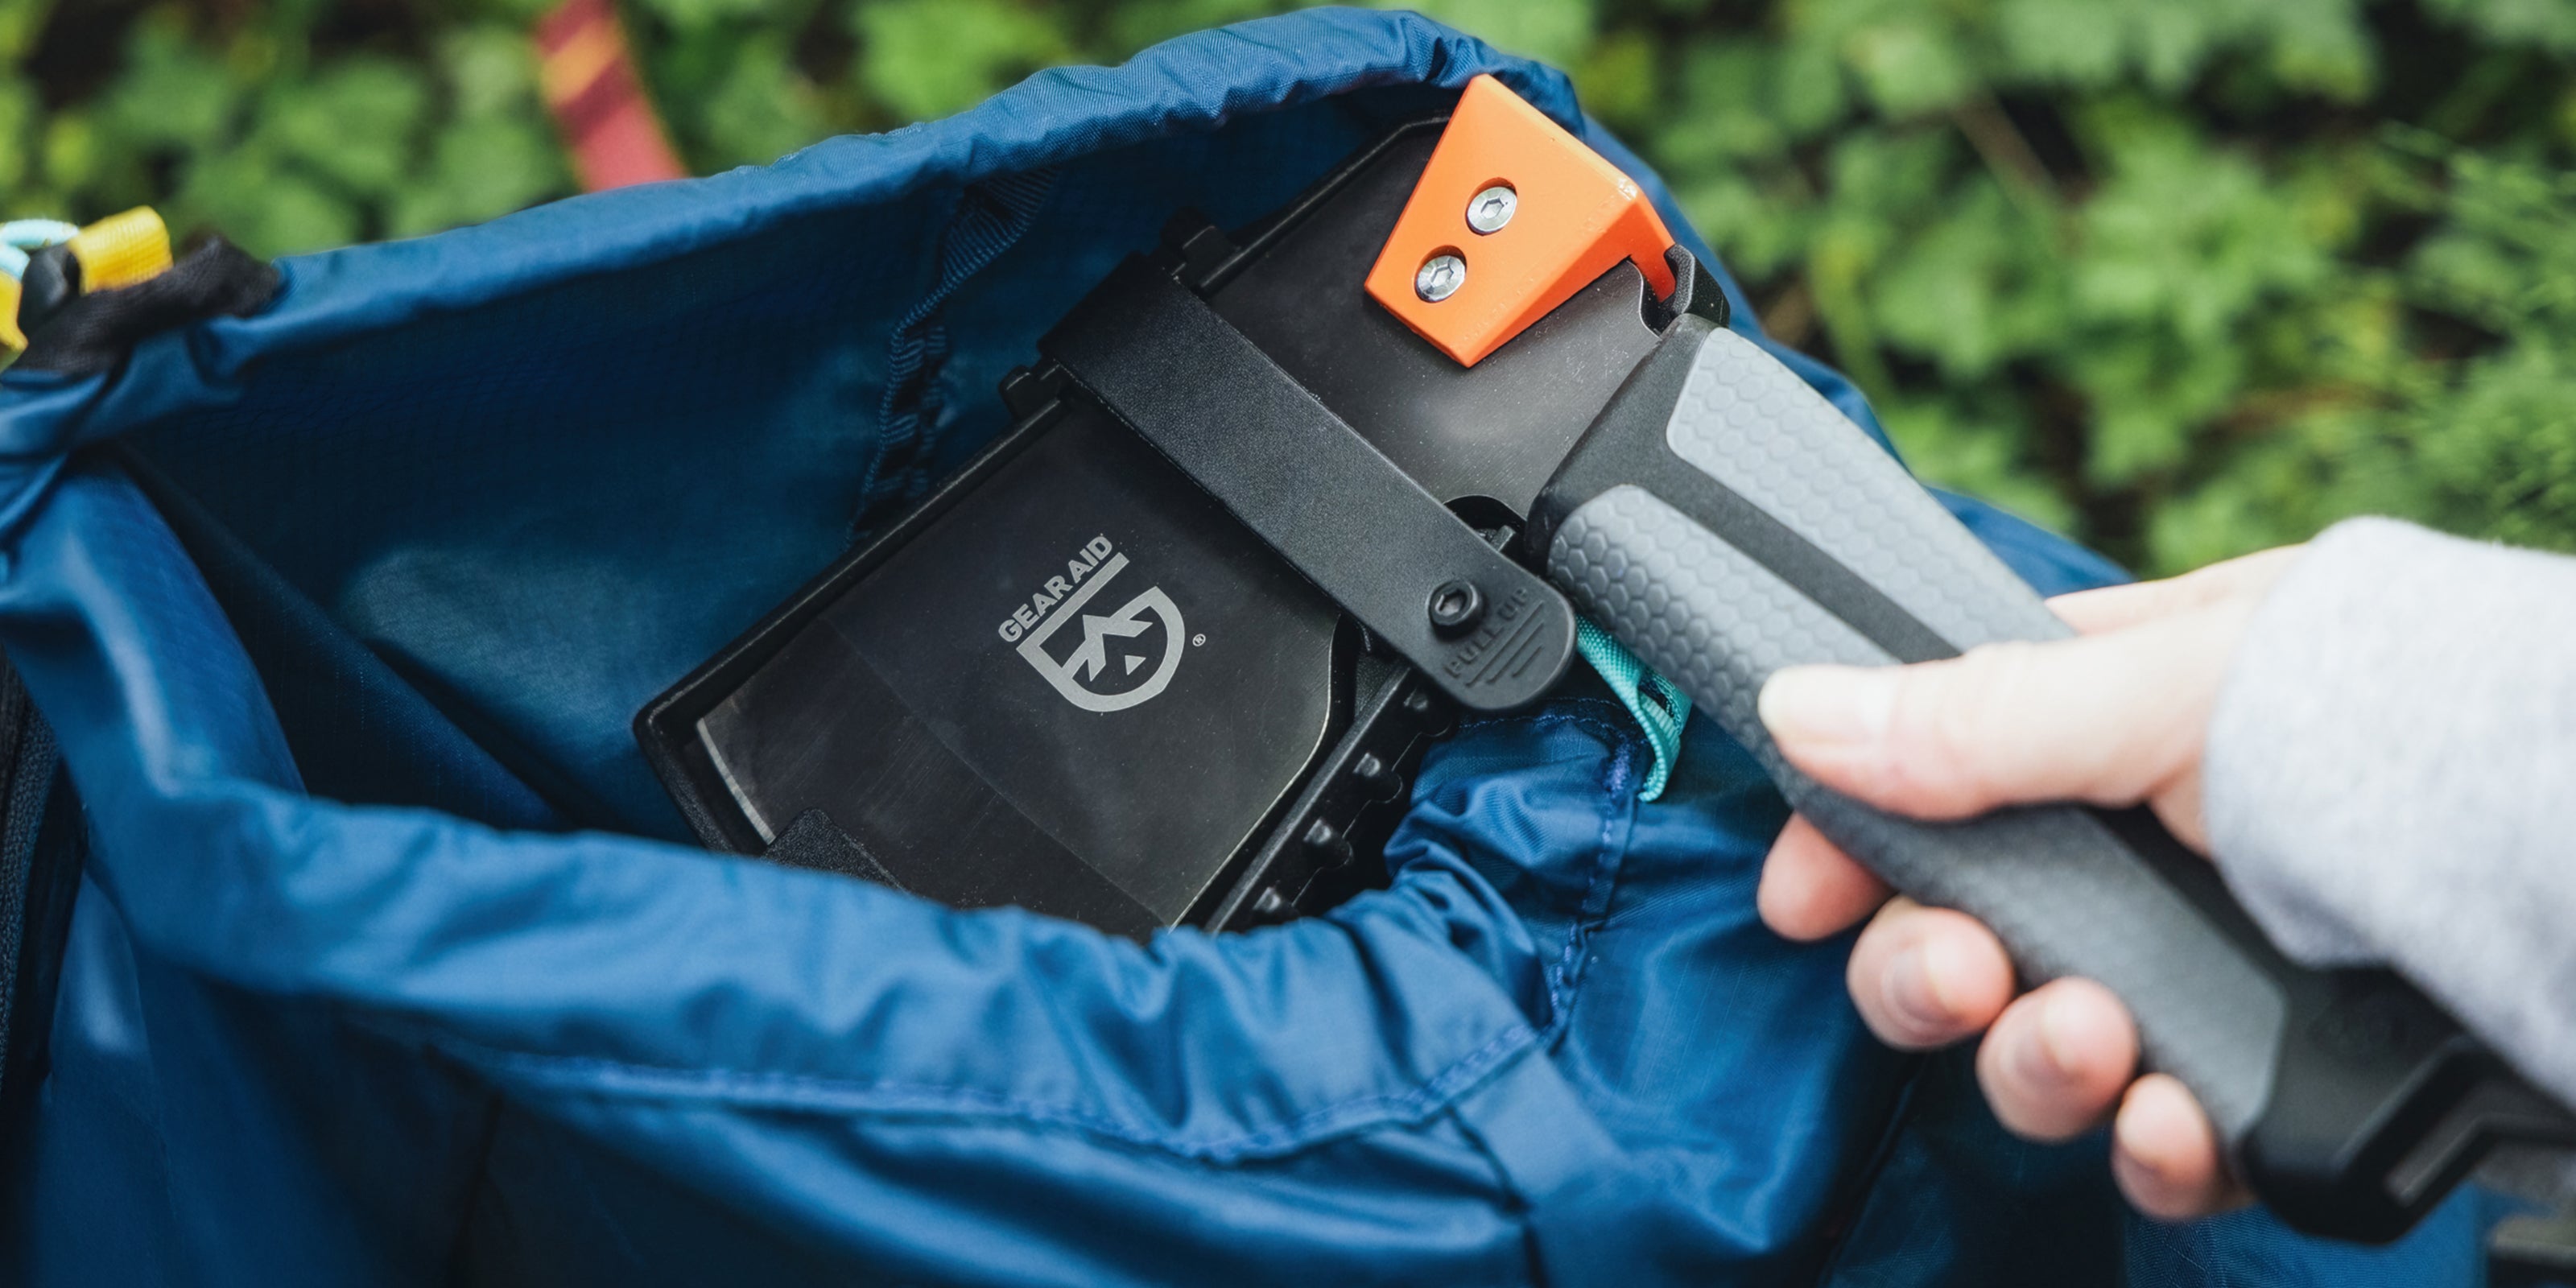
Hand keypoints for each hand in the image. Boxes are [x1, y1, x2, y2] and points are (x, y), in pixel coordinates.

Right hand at [1752, 545, 2304, 1219]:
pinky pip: (2170, 1142)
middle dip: (1934, 975)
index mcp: (2112, 721)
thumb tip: (1795, 710)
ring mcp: (2212, 972)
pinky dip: (2158, 1148)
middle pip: (1964, 939)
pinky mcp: (2282, 1084)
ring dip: (2039, 1063)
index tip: (1805, 900)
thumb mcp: (2176, 687)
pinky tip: (2180, 1127)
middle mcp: (2148, 853)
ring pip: (2048, 1052)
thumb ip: (1977, 720)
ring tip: (2098, 1043)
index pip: (1929, 784)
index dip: (1853, 847)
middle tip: (1966, 972)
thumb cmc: (2400, 717)